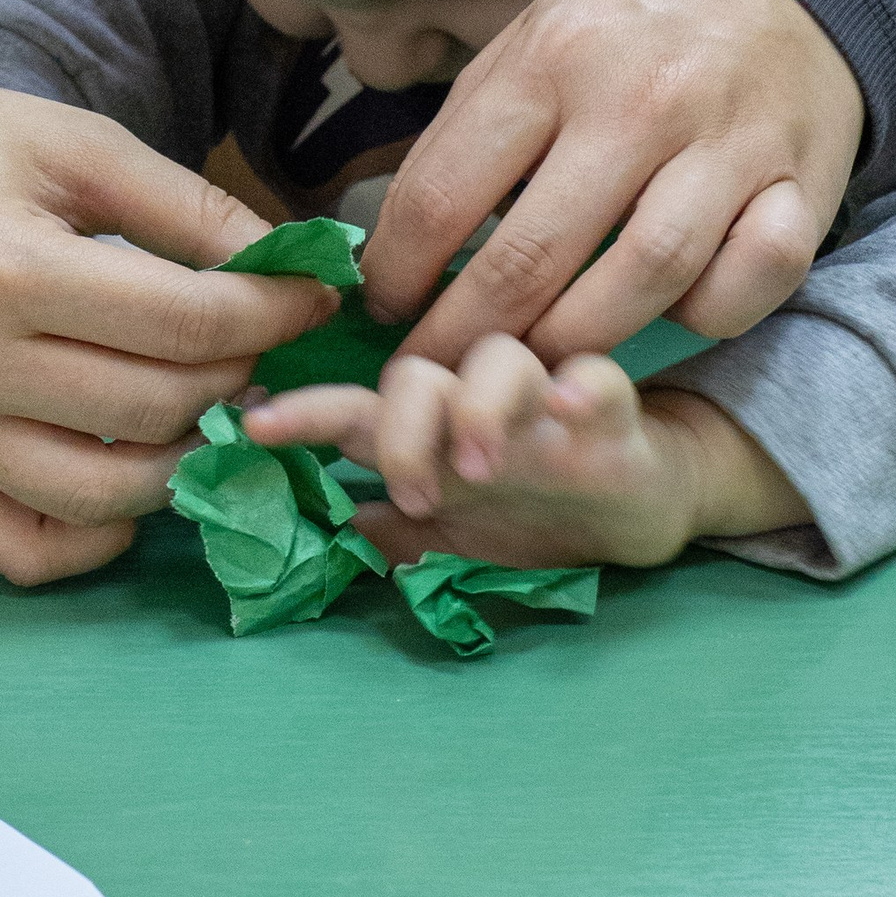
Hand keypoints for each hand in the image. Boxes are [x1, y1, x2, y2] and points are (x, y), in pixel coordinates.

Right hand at [0, 78, 332, 588]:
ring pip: (108, 494)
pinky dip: (97, 535)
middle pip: (156, 406)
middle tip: (257, 339)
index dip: (272, 313)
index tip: (310, 295)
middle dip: (238, 374)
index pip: (183, 323)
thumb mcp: (63, 143)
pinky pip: (27, 549)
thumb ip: (182, 204)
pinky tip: (129, 476)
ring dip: (186, 458)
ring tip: (208, 404)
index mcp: (4, 266)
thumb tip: (292, 262)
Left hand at [246, 340, 801, 571]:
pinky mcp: (616, 411)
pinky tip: (573, 403)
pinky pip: (604, 379)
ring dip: (478, 406)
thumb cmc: (534, 502)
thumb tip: (308, 537)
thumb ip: (386, 532)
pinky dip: (587, 385)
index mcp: (433, 427)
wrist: (642, 498)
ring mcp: (544, 400)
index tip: (253, 424)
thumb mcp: (452, 532)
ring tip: (479, 465)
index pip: (358, 408)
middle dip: (402, 427)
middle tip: (411, 490)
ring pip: (502, 359)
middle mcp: (477, 401)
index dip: (305, 413)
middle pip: (422, 373)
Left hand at [364, 0, 862, 367]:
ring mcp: (726, 145)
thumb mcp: (530, 39)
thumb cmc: (630, 26)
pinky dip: (710, 313)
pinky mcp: (802, 184)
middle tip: (441, 378)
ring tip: (534, 374)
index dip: (397, 272)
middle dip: (468, 337)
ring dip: (577, 344)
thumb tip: (396, 247)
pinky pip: (752, 279)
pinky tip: (672, 315)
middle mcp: (638, 101)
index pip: (443, 193)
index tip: (382, 311)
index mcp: (550, 58)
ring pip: (643, 279)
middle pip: (533, 256)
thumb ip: (469, 134)